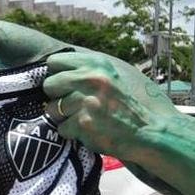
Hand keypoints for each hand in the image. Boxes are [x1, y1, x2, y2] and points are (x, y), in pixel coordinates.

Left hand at [42, 51, 175, 158]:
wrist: (145, 132)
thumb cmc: (122, 105)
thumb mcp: (108, 76)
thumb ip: (83, 70)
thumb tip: (49, 70)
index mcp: (96, 64)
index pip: (54, 62)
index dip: (58, 75)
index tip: (67, 85)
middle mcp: (91, 79)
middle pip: (49, 85)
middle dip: (57, 96)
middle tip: (75, 105)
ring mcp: (86, 101)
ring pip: (52, 109)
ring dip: (65, 117)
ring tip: (86, 118)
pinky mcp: (84, 123)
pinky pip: (61, 128)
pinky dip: (72, 132)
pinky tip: (89, 130)